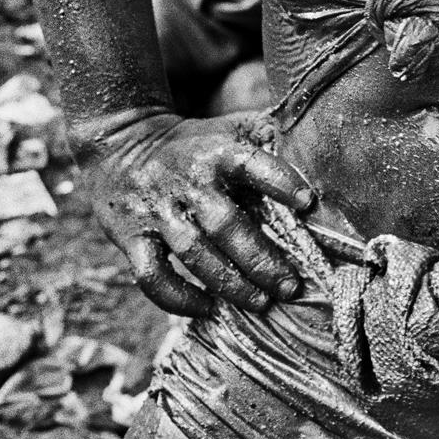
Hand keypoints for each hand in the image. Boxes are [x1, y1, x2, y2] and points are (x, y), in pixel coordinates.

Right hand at [72, 108, 315, 314]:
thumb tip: (318, 151)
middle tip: (291, 285)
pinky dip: (177, 298)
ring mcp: (158, 211)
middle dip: (261, 258)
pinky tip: (206, 309)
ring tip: (261, 302)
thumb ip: (267, 139)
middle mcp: (188, 182)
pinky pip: (151, 275)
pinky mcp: (131, 236)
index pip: (251, 163)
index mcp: (217, 152)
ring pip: (193, 254)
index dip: (279, 180)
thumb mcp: (228, 129)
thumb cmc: (193, 144)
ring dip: (229, 283)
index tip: (307, 202)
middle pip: (226, 224)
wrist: (121, 143)